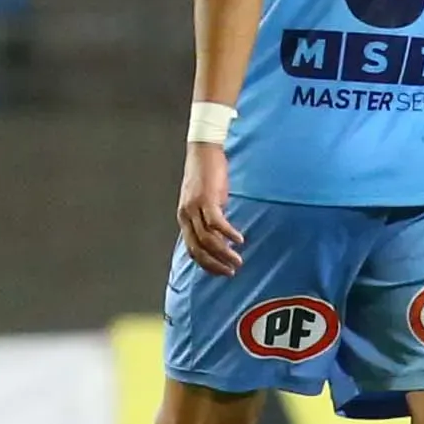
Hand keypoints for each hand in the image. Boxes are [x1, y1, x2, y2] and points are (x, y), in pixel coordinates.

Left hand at [177, 142, 243, 276]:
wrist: (203, 151)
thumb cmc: (206, 175)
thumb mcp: (203, 201)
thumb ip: (207, 219)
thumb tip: (221, 237)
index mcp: (184, 219)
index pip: (192, 250)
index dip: (207, 265)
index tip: (221, 272)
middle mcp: (186, 216)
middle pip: (198, 250)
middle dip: (215, 265)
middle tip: (231, 272)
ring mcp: (195, 208)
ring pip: (208, 240)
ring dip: (224, 253)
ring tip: (237, 260)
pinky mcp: (206, 199)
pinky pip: (217, 223)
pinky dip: (228, 234)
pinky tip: (239, 239)